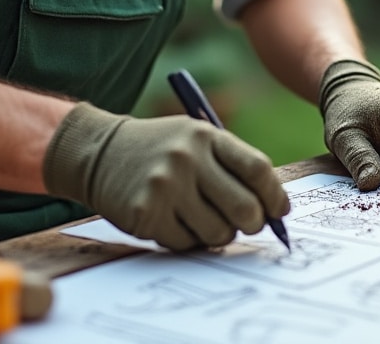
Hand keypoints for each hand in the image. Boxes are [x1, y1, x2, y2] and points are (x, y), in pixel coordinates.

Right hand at [43, 103, 287, 250]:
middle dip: (254, 223)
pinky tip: (175, 221)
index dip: (275, 196)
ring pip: (218, 233)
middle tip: (247, 224)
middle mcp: (186, 159)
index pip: (258, 169)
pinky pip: (187, 244)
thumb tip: (274, 210)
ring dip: (219, 234)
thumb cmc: (161, 150)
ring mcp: (165, 187)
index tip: (279, 211)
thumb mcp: (197, 139)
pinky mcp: (145, 214)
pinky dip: (188, 240)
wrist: (100, 152)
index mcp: (206, 136)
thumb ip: (233, 165)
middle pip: (244, 207)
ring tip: (204, 219)